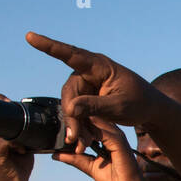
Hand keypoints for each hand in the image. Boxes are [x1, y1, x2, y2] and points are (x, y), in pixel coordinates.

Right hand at [0, 94, 33, 180]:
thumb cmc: (18, 168)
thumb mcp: (21, 148)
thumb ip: (23, 136)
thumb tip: (35, 123)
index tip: (6, 99)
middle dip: (0, 108)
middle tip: (12, 104)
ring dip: (11, 126)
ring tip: (21, 132)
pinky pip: (4, 143)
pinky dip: (15, 142)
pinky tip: (22, 148)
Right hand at [24, 32, 160, 149]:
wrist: (150, 109)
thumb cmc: (140, 102)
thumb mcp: (120, 106)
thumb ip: (95, 106)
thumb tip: (70, 107)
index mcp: (99, 66)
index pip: (71, 54)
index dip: (49, 46)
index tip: (30, 37)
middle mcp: (89, 72)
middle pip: (69, 91)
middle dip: (70, 115)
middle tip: (75, 137)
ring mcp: (87, 85)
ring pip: (70, 104)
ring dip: (74, 123)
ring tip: (80, 142)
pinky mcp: (87, 97)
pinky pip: (76, 111)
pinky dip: (79, 125)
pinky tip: (84, 139)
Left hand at [52, 117, 148, 180]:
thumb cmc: (114, 179)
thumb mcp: (88, 166)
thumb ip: (75, 158)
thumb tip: (55, 154)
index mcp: (106, 135)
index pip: (88, 121)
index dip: (73, 122)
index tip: (58, 127)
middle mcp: (111, 131)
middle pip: (89, 117)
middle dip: (74, 121)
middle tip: (59, 128)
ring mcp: (115, 135)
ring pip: (93, 121)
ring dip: (78, 126)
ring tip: (66, 134)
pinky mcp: (118, 141)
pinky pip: (100, 131)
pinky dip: (87, 134)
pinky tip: (77, 140)